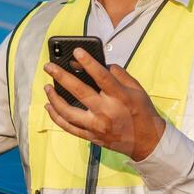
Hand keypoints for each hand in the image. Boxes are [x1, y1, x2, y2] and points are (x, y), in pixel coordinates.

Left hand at [43, 48, 167, 161]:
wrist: (147, 142)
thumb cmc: (142, 112)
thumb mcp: (138, 89)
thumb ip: (120, 75)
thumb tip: (102, 64)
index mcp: (120, 97)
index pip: (102, 77)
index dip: (88, 62)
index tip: (76, 51)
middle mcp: (106, 112)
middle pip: (79, 92)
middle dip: (61, 77)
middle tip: (49, 66)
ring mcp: (96, 126)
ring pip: (68, 112)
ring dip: (54, 98)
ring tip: (46, 87)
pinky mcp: (91, 136)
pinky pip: (68, 127)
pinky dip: (56, 116)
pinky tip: (49, 106)